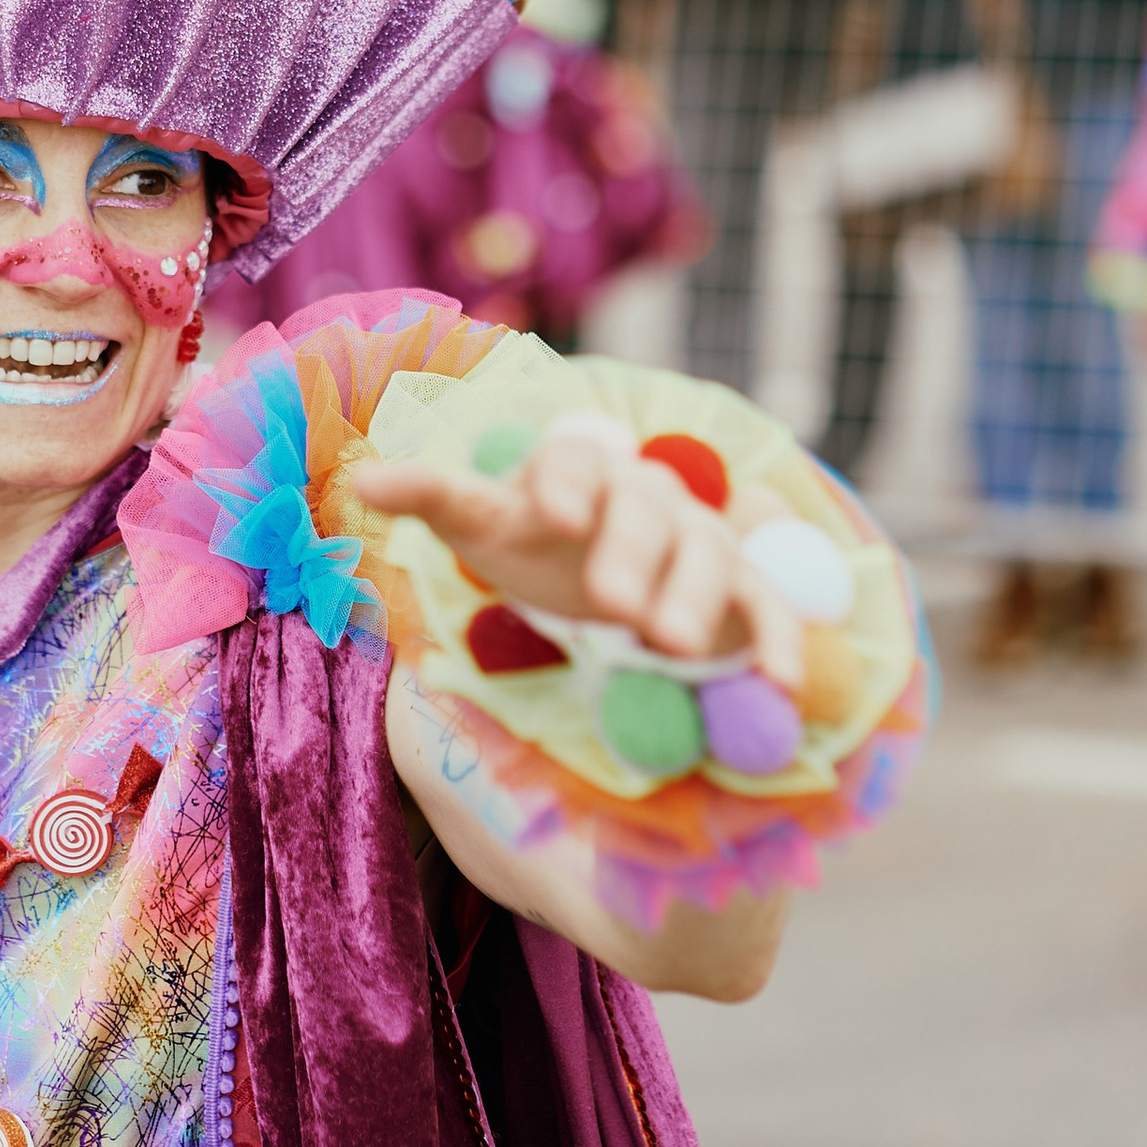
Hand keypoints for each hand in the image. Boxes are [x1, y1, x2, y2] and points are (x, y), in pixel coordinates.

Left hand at [354, 419, 809, 696]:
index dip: (562, 481)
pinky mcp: (741, 586)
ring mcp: (698, 537)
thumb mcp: (482, 522)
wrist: (605, 558)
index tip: (550, 513)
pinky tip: (781, 684)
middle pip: (643, 513)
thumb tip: (365, 476)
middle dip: (630, 554)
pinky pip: (767, 604)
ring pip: (708, 555)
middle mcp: (644, 496)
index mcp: (577, 473)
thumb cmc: (536, 541)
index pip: (571, 462)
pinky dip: (779, 639)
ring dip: (695, 597)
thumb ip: (434, 495)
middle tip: (613, 605)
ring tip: (673, 646)